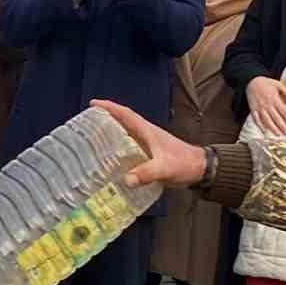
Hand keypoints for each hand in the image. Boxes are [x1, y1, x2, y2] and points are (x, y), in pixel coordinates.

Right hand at [90, 100, 207, 189]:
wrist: (200, 169)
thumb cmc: (184, 163)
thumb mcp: (164, 168)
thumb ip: (147, 173)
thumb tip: (126, 180)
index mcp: (147, 132)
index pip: (126, 115)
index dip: (110, 108)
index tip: (94, 104)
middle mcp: (145, 136)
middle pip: (121, 123)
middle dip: (104, 120)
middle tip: (85, 123)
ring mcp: (146, 146)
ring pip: (123, 137)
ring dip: (109, 136)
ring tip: (91, 141)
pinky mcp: (148, 156)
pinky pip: (127, 150)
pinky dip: (117, 152)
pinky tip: (108, 161)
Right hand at [246, 75, 285, 135]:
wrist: (252, 81)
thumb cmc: (266, 83)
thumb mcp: (279, 84)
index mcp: (275, 99)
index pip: (284, 111)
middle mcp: (267, 105)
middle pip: (276, 118)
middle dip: (282, 126)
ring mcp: (260, 108)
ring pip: (267, 120)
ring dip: (273, 128)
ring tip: (278, 134)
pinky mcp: (253, 109)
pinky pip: (256, 119)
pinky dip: (260, 126)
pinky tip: (264, 131)